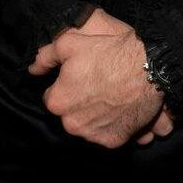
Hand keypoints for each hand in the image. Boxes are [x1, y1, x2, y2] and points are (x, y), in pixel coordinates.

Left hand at [26, 8, 170, 148]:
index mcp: (57, 102)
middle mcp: (71, 124)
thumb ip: (46, 57)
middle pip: (70, 114)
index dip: (66, 86)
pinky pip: (108, 134)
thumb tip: (33, 69)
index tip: (80, 78)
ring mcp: (93, 135)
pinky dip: (112, 124)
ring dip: (95, 115)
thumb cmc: (109, 53)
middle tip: (97, 85)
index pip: (52, 98)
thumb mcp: (71, 42)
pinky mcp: (114, 140)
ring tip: (111, 96)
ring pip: (88, 125)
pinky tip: (120, 108)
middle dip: (79, 103)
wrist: (149, 67)